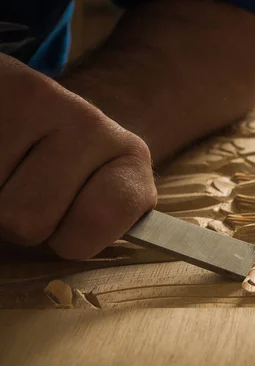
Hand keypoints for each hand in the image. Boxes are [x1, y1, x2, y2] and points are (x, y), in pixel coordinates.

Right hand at [0, 54, 156, 258]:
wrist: (45, 108)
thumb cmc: (68, 172)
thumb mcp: (96, 200)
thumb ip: (95, 230)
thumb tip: (73, 282)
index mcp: (130, 159)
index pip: (97, 224)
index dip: (72, 240)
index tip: (73, 227)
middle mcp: (92, 122)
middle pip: (26, 221)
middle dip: (18, 221)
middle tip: (27, 190)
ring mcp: (42, 98)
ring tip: (10, 168)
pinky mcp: (0, 83)